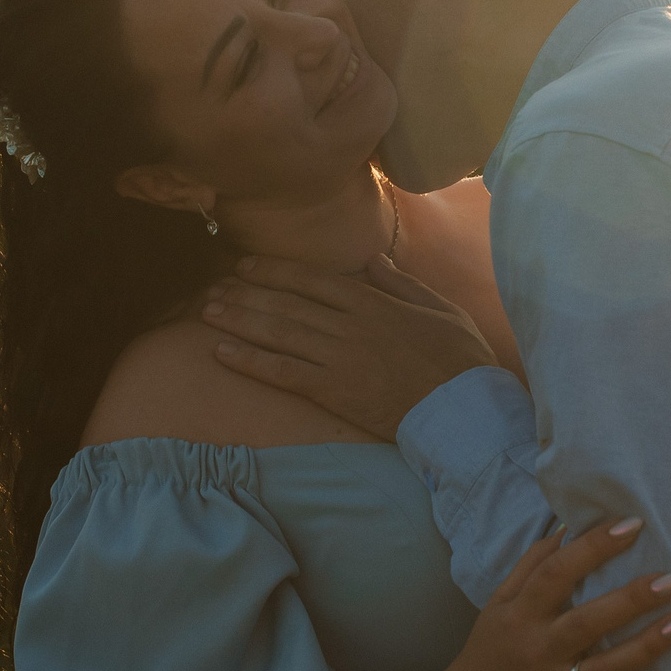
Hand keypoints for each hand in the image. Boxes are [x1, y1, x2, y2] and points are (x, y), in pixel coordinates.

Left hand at [204, 254, 499, 437]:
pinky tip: (221, 352)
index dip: (275, 271)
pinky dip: (250, 361)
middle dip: (246, 293)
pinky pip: (282, 372)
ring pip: (278, 333)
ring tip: (207, 311)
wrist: (463, 409)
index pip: (313, 280)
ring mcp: (339, 358)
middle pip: (287, 303)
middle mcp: (349, 325)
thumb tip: (373, 260)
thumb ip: (401, 283)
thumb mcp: (439, 309)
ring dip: (239, 320)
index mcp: (373, 303)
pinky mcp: (333, 392)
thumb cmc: (460, 359)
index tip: (246, 266)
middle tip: (212, 288)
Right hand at [425, 517, 670, 670]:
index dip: (594, 548)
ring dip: (647, 647)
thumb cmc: (490, 651)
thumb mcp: (498, 604)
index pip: (556, 574)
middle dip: (632, 599)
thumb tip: (569, 525)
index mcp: (519, 615)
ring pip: (605, 669)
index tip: (633, 525)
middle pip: (586, 622)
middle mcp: (536, 651)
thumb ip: (531, 566)